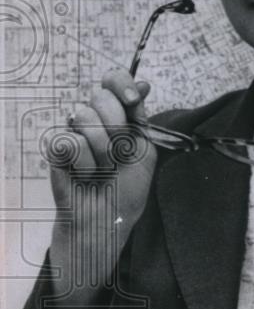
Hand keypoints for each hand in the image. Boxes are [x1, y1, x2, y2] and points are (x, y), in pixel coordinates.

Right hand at [47, 69, 157, 306]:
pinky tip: (84, 178)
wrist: (104, 226)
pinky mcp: (54, 152)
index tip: (133, 101)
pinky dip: (84, 163)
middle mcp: (93, 122)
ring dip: (102, 151)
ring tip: (101, 172)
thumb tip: (143, 84)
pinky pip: (68, 140)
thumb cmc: (125, 194)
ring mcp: (72, 134)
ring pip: (83, 116)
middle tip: (118, 156)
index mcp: (118, 118)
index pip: (113, 82)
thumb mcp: (144, 154)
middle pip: (100, 95)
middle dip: (117, 127)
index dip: (121, 84)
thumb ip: (141, 119)